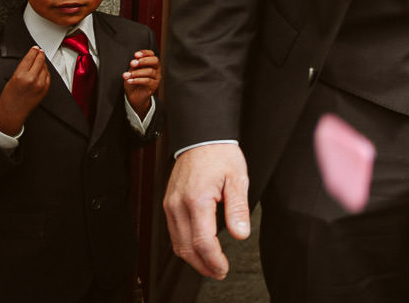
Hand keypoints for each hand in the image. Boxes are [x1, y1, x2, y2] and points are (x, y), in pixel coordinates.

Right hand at [0, 47, 50, 136]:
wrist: (11, 113)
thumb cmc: (8, 98)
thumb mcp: (11, 79)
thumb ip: (22, 69)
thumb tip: (30, 60)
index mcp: (20, 75)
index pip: (30, 58)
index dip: (33, 51)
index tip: (35, 48)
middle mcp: (31, 79)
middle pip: (40, 61)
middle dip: (40, 54)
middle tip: (40, 51)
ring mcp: (40, 84)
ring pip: (45, 68)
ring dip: (43, 63)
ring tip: (40, 60)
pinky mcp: (45, 89)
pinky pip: (47, 76)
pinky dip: (45, 72)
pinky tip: (43, 70)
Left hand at [121, 49, 159, 114]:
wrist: (134, 96)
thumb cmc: (134, 82)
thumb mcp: (132, 71)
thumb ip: (135, 66)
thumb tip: (134, 60)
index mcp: (151, 64)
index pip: (152, 55)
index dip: (145, 53)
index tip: (136, 54)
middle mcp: (156, 69)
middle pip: (155, 61)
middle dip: (143, 61)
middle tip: (132, 63)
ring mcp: (156, 78)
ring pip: (150, 71)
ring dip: (136, 73)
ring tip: (126, 75)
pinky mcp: (154, 86)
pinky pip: (147, 81)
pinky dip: (136, 80)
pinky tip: (129, 81)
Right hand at [164, 143, 250, 278]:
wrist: (201, 137)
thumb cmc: (220, 154)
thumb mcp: (238, 178)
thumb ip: (238, 209)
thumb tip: (240, 234)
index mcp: (197, 199)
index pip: (202, 241)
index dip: (213, 260)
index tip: (223, 268)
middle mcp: (178, 205)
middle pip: (186, 248)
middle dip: (203, 265)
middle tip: (219, 272)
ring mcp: (170, 205)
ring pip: (176, 243)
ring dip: (192, 259)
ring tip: (210, 265)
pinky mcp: (168, 204)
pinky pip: (173, 232)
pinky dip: (185, 245)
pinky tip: (198, 248)